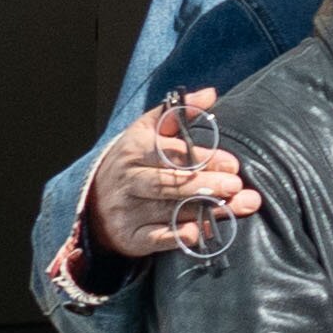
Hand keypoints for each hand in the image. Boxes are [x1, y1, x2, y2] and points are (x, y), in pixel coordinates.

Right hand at [80, 94, 257, 268]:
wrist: (94, 200)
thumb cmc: (133, 161)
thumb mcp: (147, 131)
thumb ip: (177, 112)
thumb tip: (210, 93)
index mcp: (134, 150)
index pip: (169, 153)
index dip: (202, 158)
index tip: (232, 163)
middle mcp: (129, 181)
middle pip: (168, 184)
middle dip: (204, 184)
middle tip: (235, 185)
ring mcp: (127, 210)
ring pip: (169, 211)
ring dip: (206, 210)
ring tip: (238, 205)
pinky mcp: (130, 237)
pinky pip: (157, 239)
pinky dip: (179, 236)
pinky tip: (201, 232)